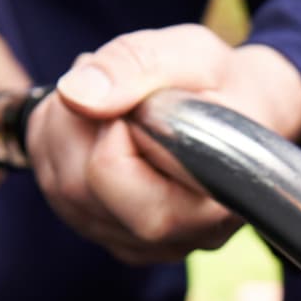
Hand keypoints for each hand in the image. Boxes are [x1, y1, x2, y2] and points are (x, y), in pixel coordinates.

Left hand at [26, 24, 300, 263]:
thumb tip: (76, 96)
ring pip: (60, 193)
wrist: (242, 112)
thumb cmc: (222, 85)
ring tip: (108, 99)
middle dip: (76, 122)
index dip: (112, 124)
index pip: (114, 174)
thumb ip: (137, 67)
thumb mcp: (192, 54)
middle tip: (112, 85)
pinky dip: (61, 150)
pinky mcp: (116, 239)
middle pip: (76, 187)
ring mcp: (144, 246)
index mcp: (209, 202)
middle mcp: (178, 238)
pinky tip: (96, 125)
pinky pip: (58, 198)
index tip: (140, 97)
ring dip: (64, 131)